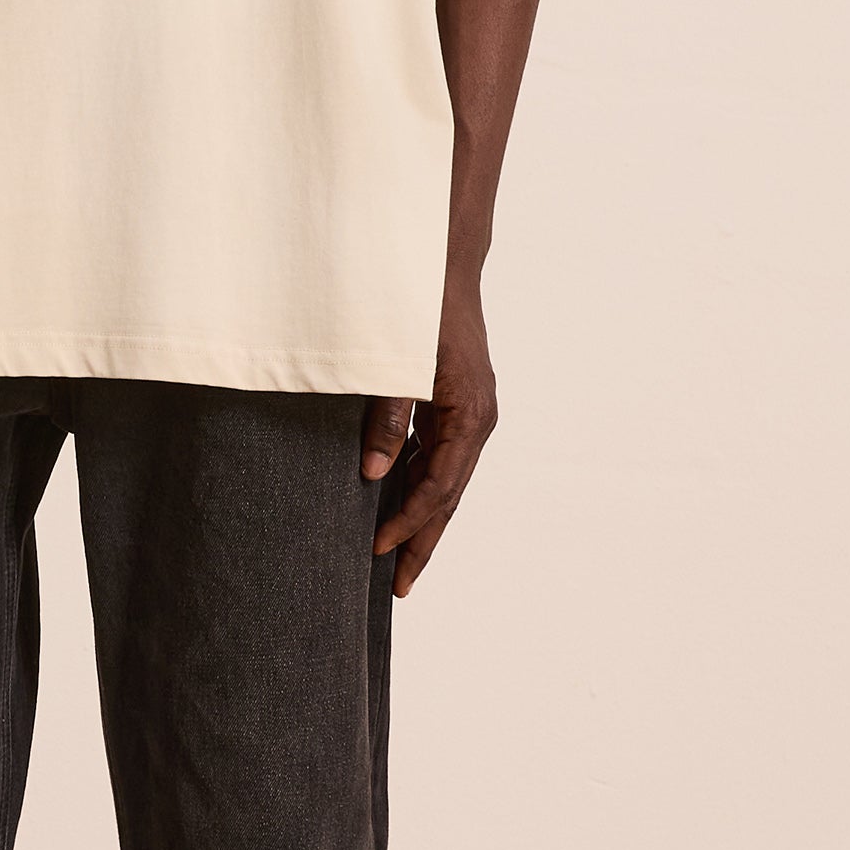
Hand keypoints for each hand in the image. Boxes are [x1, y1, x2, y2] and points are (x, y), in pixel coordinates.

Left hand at [362, 277, 499, 594]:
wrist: (442, 262)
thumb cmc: (419, 306)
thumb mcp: (397, 364)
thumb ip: (386, 419)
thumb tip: (372, 474)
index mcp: (470, 413)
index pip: (438, 485)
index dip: (408, 522)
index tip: (377, 549)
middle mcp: (477, 419)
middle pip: (449, 496)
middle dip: (423, 542)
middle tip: (397, 586)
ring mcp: (469, 413)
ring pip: (445, 481)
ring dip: (421, 519)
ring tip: (395, 560)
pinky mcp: (455, 405)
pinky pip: (438, 457)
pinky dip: (417, 486)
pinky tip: (393, 504)